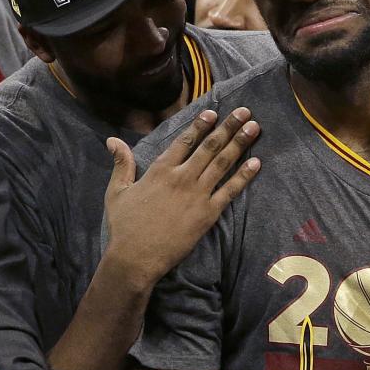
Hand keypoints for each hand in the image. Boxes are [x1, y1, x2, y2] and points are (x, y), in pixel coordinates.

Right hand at [101, 107, 260, 290]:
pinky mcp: (208, 213)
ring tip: (254, 127)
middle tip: (244, 112)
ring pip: (223, 163)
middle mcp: (182, 177)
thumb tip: (112, 140)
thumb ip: (121, 164)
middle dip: (228, 127)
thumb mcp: (117, 191)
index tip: (213, 112)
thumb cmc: (125, 226)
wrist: (136, 257)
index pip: (185, 140)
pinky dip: (244, 175)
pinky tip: (256, 162)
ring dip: (239, 143)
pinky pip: (230, 190)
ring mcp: (197, 194)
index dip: (201, 125)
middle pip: (209, 146)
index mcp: (160, 170)